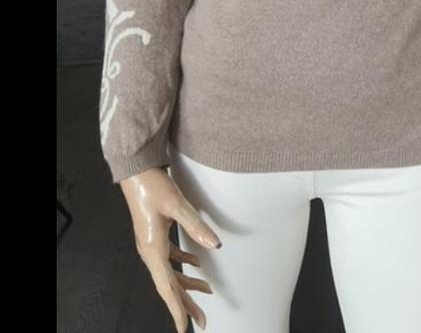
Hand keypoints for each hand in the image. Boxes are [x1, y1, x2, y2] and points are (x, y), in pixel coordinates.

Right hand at [119, 167, 221, 331]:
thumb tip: (215, 245)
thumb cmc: (153, 187)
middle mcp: (150, 251)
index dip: (177, 308)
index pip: (167, 287)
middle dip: (186, 303)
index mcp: (152, 249)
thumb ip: (196, 227)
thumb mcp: (178, 206)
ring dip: (187, 283)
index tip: (185, 327)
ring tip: (207, 291)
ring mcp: (151, 244)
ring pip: (170, 272)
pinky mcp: (155, 235)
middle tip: (203, 319)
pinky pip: (169, 257)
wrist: (136, 172)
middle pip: (169, 285)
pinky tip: (196, 264)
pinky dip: (183, 264)